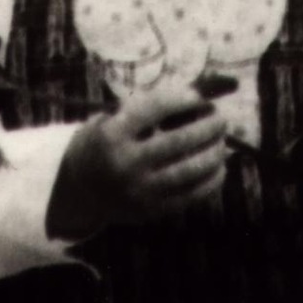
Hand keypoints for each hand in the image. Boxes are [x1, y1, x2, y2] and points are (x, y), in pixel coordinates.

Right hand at [46, 78, 228, 239]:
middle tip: (220, 118)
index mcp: (111, 134)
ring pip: (190, 170)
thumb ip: (152, 105)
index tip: (200, 96)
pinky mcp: (150, 211)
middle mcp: (123, 163)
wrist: (79, 189)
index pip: (155, 108)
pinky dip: (212, 180)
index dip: (183, 98)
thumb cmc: (107, 142)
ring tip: (222, 141)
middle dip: (208, 126)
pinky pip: (191, 195)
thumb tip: (204, 91)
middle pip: (180, 141)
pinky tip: (219, 167)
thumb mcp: (114, 118)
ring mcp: (137, 190)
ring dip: (215, 152)